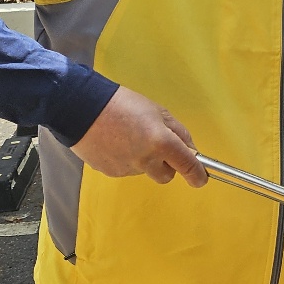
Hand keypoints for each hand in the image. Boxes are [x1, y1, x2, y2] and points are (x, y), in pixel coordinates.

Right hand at [72, 86, 206, 185]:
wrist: (81, 108)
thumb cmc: (122, 104)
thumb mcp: (158, 111)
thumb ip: (177, 132)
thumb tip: (190, 149)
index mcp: (162, 142)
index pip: (188, 166)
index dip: (198, 175)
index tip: (201, 178)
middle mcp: (146, 160)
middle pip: (166, 175)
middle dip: (167, 165)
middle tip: (158, 147)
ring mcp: (127, 169)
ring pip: (145, 171)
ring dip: (144, 160)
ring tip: (129, 137)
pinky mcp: (110, 172)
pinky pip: (127, 170)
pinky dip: (126, 160)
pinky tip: (116, 143)